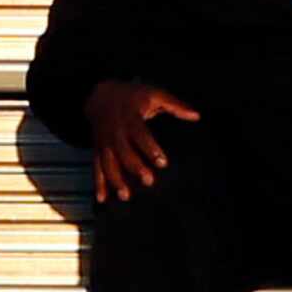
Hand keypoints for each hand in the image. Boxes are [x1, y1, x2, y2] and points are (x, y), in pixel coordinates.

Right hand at [84, 79, 199, 203]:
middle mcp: (115, 133)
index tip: (162, 163)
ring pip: (108, 163)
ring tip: (126, 195)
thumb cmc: (131, 95)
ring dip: (116, 180)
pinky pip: (96, 167)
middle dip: (135, 167)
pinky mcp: (97, 149)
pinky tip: (103, 198)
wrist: (99, 94)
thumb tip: (196, 115)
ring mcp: (104, 142)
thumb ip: (175, 105)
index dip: (151, 149)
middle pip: (124, 152)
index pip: (141, 135)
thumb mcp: (153, 93)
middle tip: (149, 180)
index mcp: (130, 119)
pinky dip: (98, 184)